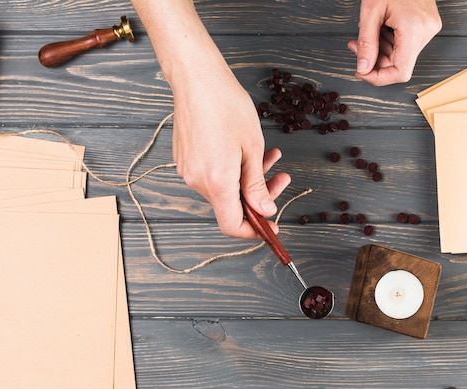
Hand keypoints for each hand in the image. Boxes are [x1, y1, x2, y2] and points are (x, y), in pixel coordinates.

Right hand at [172, 64, 290, 238]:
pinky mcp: (184, 158)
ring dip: (247, 179)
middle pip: (230, 206)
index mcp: (216, 182)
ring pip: (223, 188)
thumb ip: (257, 185)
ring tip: (270, 156)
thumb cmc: (226, 106)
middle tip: (281, 178)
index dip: (254, 231)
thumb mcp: (252, 148)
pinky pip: (211, 175)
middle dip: (258, 196)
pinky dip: (231, 169)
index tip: (272, 225)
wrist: (197, 78)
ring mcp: (188, 170)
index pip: (232, 225)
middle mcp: (197, 181)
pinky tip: (245, 149)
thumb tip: (265, 211)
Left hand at [347, 0, 441, 85]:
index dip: (379, 78)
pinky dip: (389, 42)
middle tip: (356, 46)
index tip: (361, 72)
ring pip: (402, 56)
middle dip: (374, 60)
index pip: (401, 72)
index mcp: (414, 29)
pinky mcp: (428, 25)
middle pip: (399, 65)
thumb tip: (362, 69)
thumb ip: (366, 43)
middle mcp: (427, 31)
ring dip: (380, 50)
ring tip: (367, 33)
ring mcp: (430, 28)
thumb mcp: (370, 12)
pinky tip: (381, 29)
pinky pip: (406, 45)